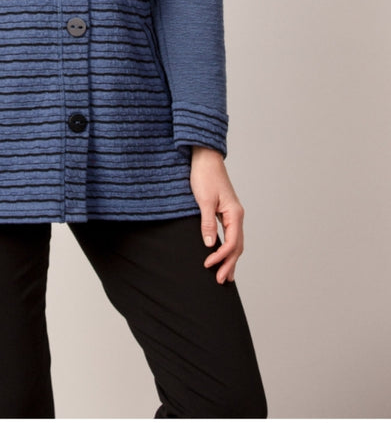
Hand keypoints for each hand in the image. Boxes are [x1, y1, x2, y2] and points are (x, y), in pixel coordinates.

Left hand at [189, 147, 243, 283]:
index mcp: (234, 214)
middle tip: (222, 281)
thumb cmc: (204, 176)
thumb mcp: (204, 200)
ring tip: (226, 276)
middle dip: (230, 264)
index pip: (232, 243)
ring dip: (231, 259)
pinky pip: (230, 234)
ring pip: (235, 242)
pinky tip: (223, 255)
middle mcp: (237, 215)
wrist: (205, 158)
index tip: (208, 265)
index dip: (221, 257)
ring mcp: (232, 214)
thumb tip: (209, 244)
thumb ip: (207, 223)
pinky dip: (228, 248)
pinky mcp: (226, 212)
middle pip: (237, 246)